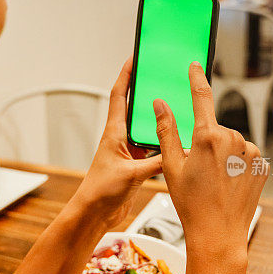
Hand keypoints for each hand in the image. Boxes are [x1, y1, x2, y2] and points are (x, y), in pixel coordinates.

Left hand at [74, 58, 161, 227]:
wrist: (94, 216)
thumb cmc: (100, 192)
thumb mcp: (131, 174)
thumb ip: (155, 163)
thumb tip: (177, 152)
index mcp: (114, 133)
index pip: (118, 96)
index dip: (126, 75)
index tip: (135, 57)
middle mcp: (121, 140)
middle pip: (136, 109)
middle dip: (148, 93)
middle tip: (164, 79)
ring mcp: (129, 154)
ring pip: (148, 131)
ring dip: (159, 121)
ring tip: (177, 108)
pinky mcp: (136, 168)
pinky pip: (154, 151)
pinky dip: (165, 146)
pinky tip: (178, 144)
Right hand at [154, 62, 267, 259]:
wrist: (219, 234)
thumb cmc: (191, 204)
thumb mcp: (171, 167)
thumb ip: (166, 131)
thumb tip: (160, 104)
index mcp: (209, 137)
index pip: (202, 97)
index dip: (197, 78)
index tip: (195, 65)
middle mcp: (235, 139)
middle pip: (215, 129)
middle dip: (206, 142)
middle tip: (197, 171)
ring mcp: (252, 152)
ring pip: (232, 143)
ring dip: (222, 155)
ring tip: (213, 182)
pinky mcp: (264, 165)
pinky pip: (245, 156)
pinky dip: (236, 165)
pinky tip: (228, 185)